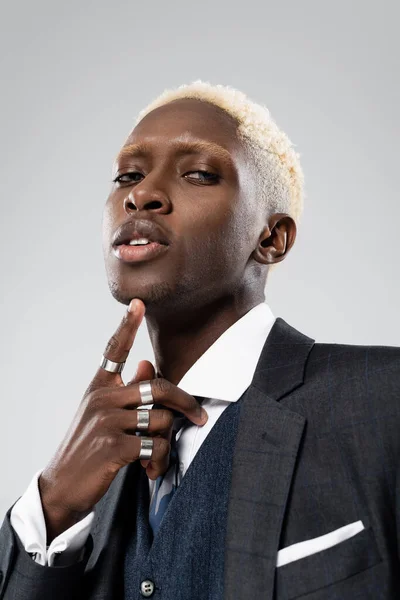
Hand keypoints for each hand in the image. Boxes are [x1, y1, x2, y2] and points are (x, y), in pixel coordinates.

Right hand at [38, 298, 207, 542]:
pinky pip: (155, 445)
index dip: (126, 326)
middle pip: (158, 387)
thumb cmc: (87, 449)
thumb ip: (126, 391)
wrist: (62, 487)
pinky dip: (159, 460)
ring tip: (155, 457)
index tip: (138, 304)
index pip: (114, 351)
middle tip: (200, 416)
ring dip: (166, 442)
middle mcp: (102, 399)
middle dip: (185, 402)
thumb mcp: (102, 416)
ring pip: (162, 419)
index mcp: (98, 388)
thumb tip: (146, 364)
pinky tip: (149, 470)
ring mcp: (106, 421)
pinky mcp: (114, 446)